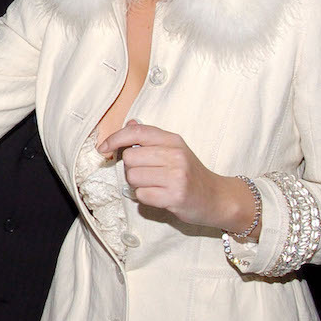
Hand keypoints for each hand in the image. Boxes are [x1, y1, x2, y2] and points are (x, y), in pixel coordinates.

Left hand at [97, 120, 257, 234]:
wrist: (217, 198)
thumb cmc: (191, 174)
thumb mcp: (175, 150)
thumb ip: (151, 138)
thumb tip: (130, 123)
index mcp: (173, 140)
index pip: (136, 132)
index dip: (115, 139)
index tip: (103, 148)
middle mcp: (175, 155)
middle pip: (130, 158)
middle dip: (131, 169)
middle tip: (147, 175)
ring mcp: (176, 176)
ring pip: (132, 177)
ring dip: (137, 185)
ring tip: (154, 186)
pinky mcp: (175, 196)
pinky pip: (141, 195)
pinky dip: (145, 198)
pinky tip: (159, 196)